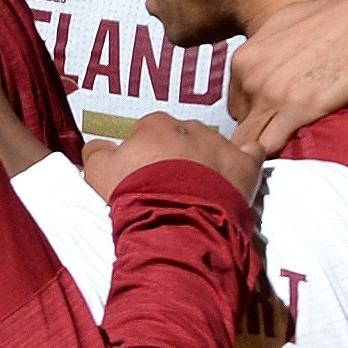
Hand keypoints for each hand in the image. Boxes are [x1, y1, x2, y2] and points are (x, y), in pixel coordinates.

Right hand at [82, 112, 260, 202]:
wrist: (176, 221)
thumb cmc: (135, 194)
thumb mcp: (98, 173)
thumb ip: (96, 153)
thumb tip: (97, 146)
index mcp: (155, 125)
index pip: (149, 132)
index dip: (146, 154)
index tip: (144, 174)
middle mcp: (190, 127)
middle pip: (183, 137)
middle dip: (179, 155)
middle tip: (171, 184)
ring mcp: (220, 144)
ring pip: (214, 146)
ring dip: (208, 160)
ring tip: (200, 188)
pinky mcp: (245, 165)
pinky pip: (252, 153)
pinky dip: (246, 160)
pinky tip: (239, 172)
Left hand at [226, 0, 347, 151]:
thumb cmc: (337, 16)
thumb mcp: (284, 26)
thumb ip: (267, 52)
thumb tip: (266, 66)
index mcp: (244, 60)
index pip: (237, 104)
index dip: (258, 115)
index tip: (278, 120)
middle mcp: (250, 78)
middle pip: (242, 124)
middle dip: (262, 133)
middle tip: (289, 135)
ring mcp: (272, 95)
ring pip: (251, 141)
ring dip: (267, 149)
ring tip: (290, 152)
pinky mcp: (299, 110)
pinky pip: (273, 146)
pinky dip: (281, 155)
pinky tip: (297, 155)